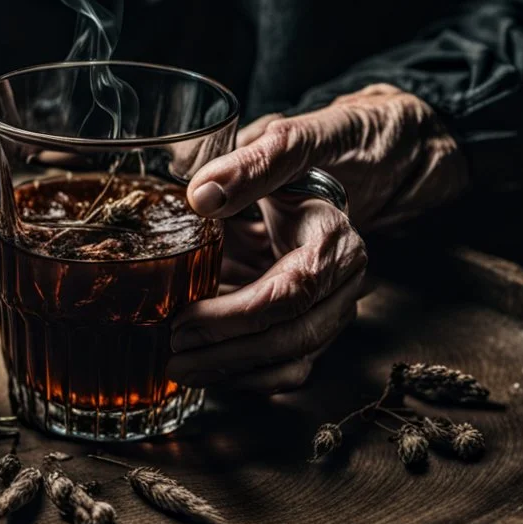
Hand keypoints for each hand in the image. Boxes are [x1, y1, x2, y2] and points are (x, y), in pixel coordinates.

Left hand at [167, 84, 467, 391]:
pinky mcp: (315, 324)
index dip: (235, 316)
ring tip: (179, 370)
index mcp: (337, 242)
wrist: (350, 170)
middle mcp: (343, 284)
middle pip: (294, 338)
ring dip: (235, 373)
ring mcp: (332, 310)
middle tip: (172, 354)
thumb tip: (201, 195)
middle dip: (229, 354)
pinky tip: (206, 372)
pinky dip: (248, 377)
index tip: (184, 322)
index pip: (290, 294)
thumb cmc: (312, 158)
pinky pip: (289, 367)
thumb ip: (248, 166)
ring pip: (294, 361)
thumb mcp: (286, 146)